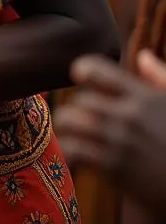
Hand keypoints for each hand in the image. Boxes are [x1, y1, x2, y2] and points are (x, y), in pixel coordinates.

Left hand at [56, 50, 165, 211]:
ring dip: (67, 129)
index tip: (80, 79)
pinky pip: (73, 149)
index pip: (96, 69)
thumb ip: (160, 78)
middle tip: (81, 120)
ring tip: (72, 136)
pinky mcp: (114, 167)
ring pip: (70, 121)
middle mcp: (129, 115)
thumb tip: (143, 56)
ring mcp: (120, 140)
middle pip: (81, 100)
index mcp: (144, 97)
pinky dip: (68, 152)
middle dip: (79, 110)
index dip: (83, 70)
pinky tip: (76, 158)